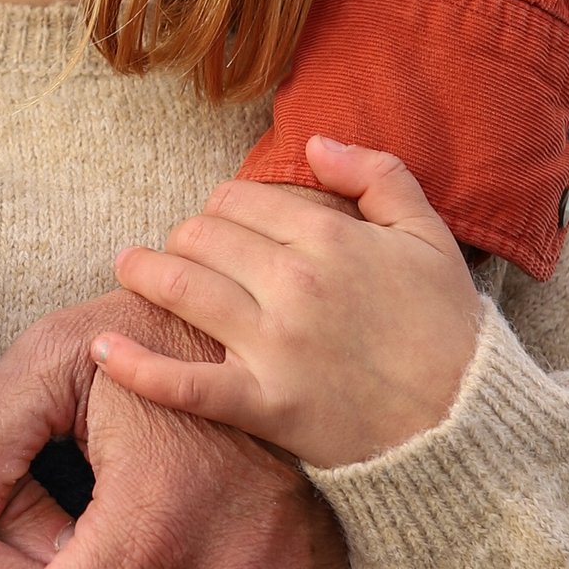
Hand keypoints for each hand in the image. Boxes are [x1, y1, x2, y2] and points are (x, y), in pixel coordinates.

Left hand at [98, 137, 480, 472]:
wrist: (465, 426)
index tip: (220, 222)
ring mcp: (274, 348)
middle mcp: (294, 285)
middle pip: (201, 238)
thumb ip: (377, 175)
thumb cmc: (449, 331)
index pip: (239, 201)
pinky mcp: (264, 406)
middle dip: (182, 237)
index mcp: (330, 238)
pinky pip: (184, 385)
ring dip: (144, 274)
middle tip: (179, 248)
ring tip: (128, 268)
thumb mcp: (429, 236)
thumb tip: (313, 142)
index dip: (220, 206)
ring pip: (182, 291)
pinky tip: (103, 348)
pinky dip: (136, 366)